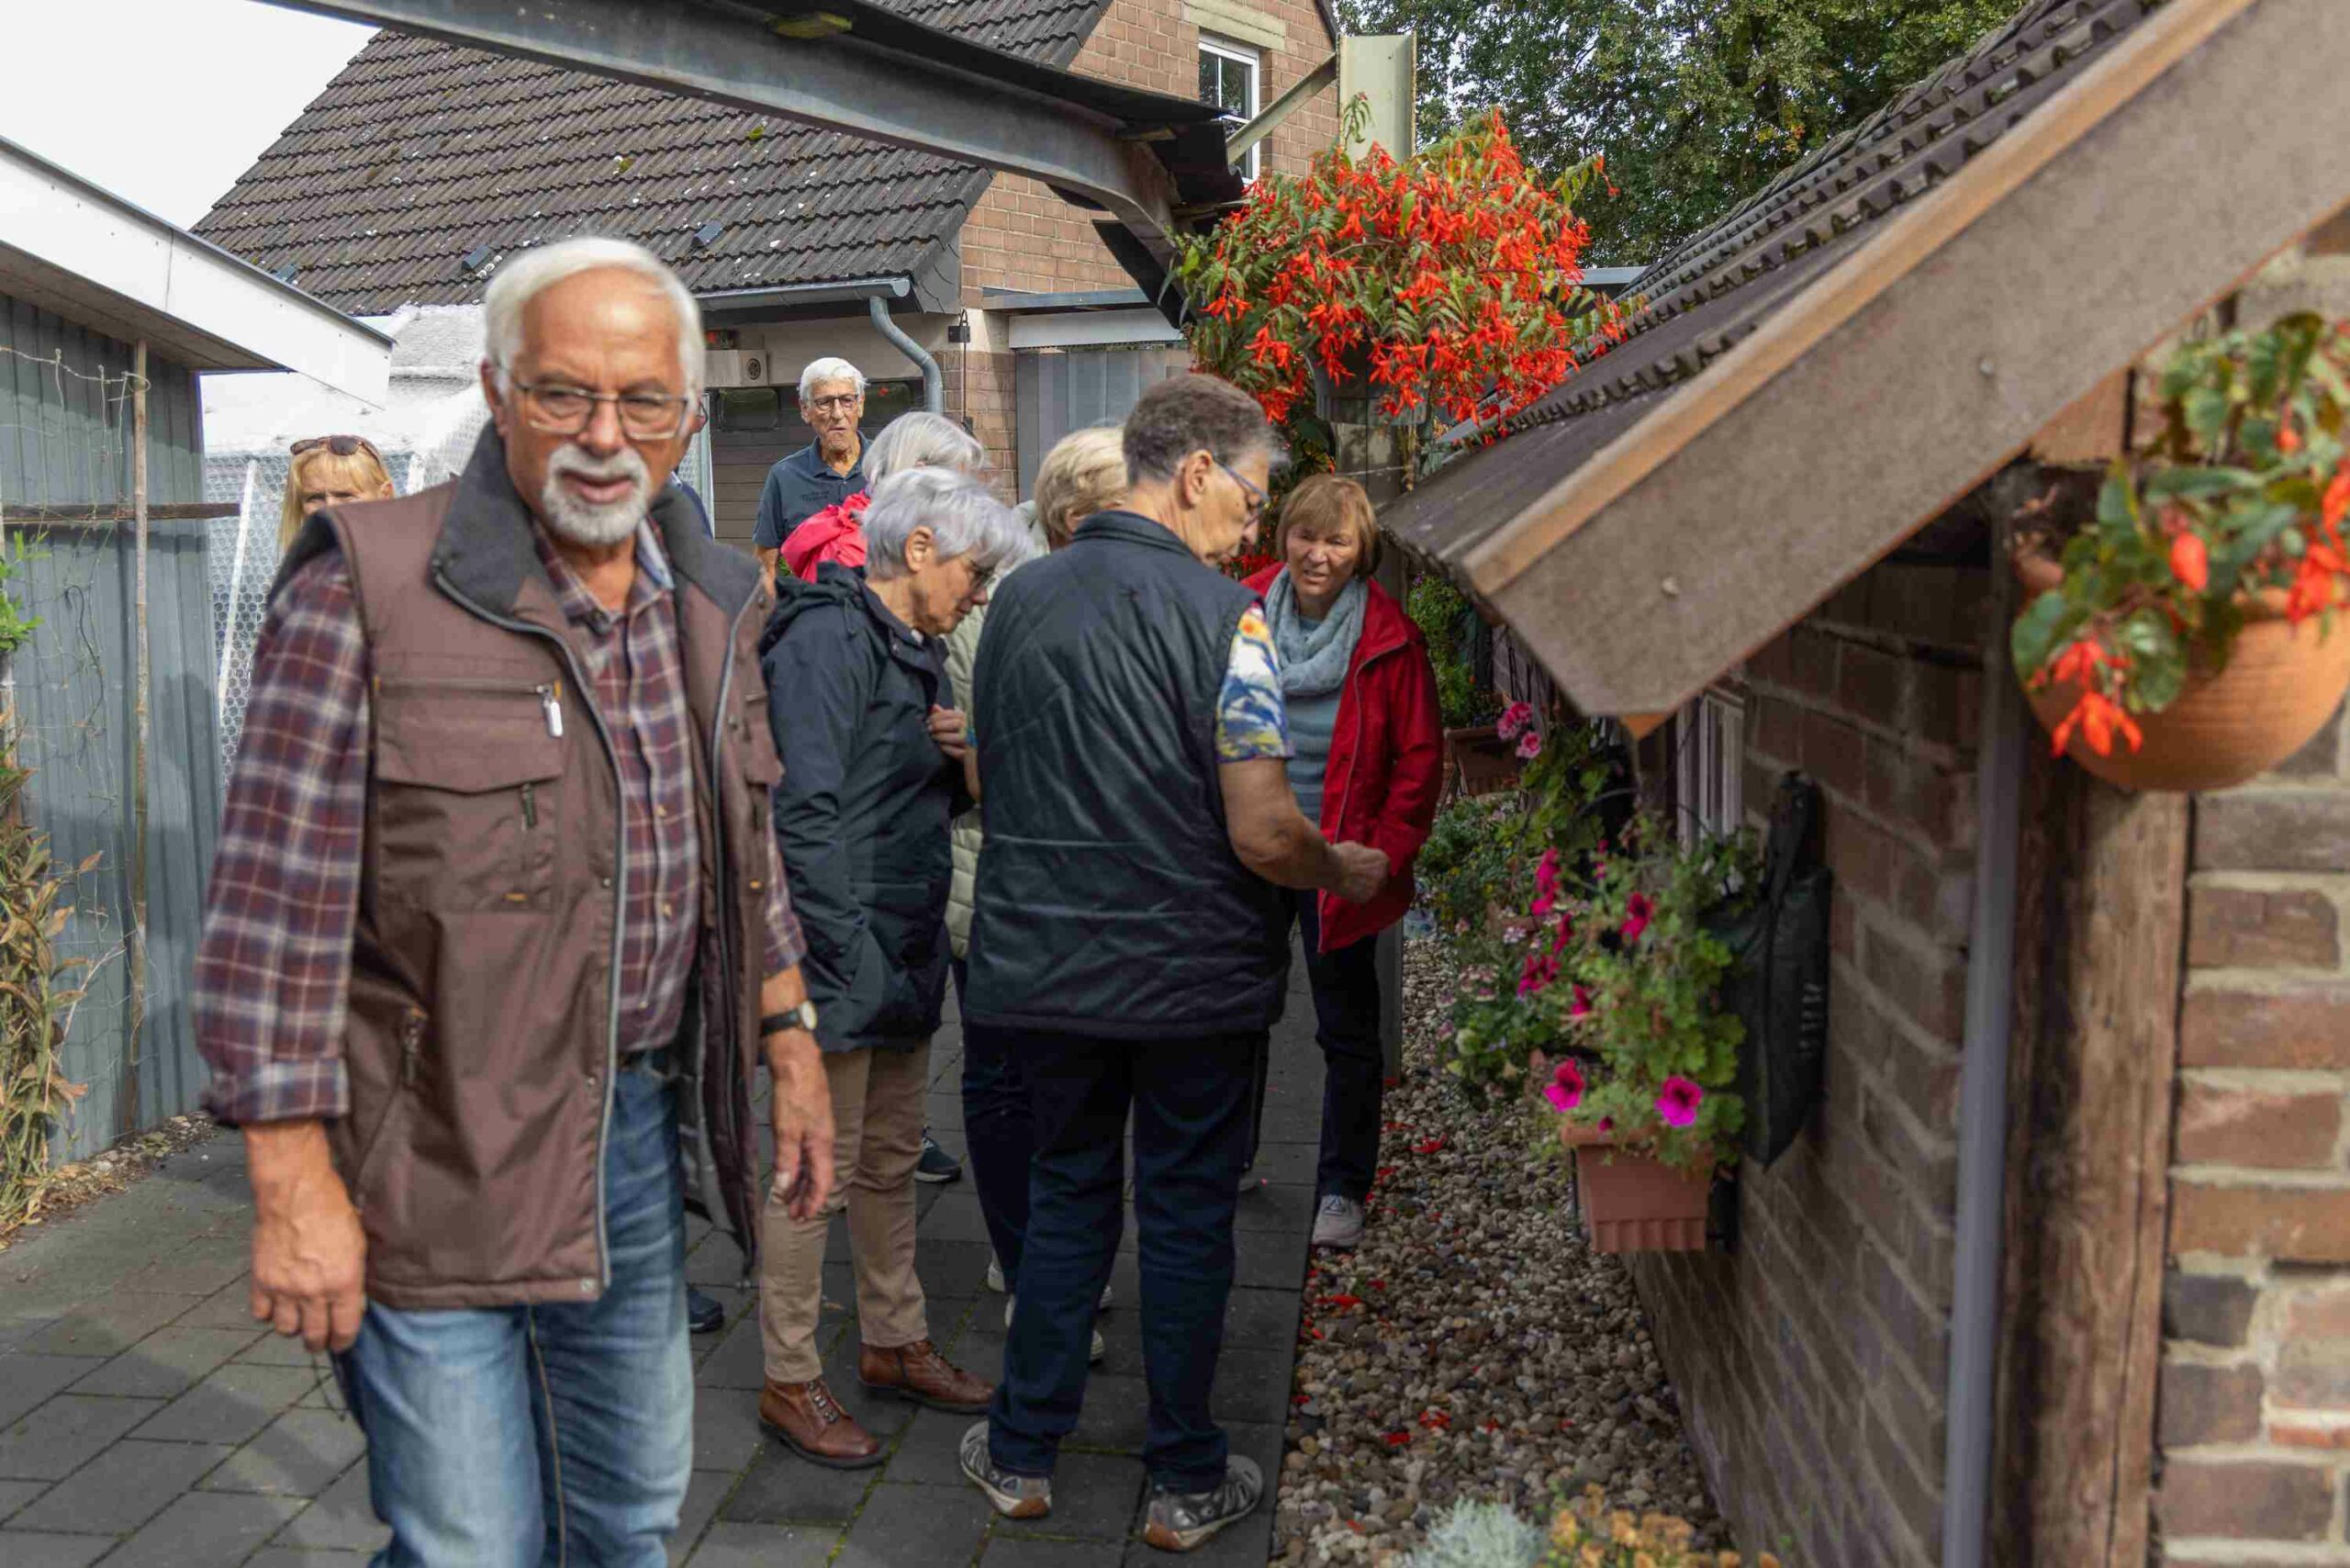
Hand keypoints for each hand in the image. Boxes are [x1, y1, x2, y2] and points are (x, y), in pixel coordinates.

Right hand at [245, 1122, 367, 1351]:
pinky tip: (276, 1305)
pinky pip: (262, 1313)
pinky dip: (268, 1313)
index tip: (341, 1345)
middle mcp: (314, 1292)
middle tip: (319, 1342)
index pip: (344, 1329)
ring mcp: (284, 1289)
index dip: (343, 1342)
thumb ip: (355, 1279)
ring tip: (298, 1322)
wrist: (296, 1194)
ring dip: (293, 1329)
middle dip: (318, 1343)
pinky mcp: (261, 1281)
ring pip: (286, 1329)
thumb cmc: (334, 1213)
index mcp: (343, 1283)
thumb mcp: (358, 1245)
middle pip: (314, 1336)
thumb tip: (353, 1305)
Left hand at [766, 1030, 835, 1222]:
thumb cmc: (794, 1091)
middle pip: (819, 1176)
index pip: (823, 1183)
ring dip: (801, 1183)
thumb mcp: (786, 1129)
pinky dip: (797, 1166)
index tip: (802, 1217)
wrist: (797, 1060)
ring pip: (812, 1165)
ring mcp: (817, 1130)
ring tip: (788, 1198)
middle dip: (807, 1198)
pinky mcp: (809, 1121)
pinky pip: (806, 1152)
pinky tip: (789, 1169)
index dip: (813, 1202)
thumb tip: (784, 1188)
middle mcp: (823, 1140)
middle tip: (793, 1214)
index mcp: (821, 1144)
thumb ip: (787, 1160)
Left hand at [927, 706, 968, 761]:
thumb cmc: (957, 734)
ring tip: (933, 737)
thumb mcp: (952, 723)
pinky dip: (948, 748)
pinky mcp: (969, 755)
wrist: (968, 753)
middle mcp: (971, 729)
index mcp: (967, 719)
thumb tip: (934, 706)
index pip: (953, 714)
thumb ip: (943, 715)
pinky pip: (959, 752)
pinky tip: (940, 746)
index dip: (938, 716)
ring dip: (943, 736)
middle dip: (940, 725)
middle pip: (957, 724)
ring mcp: (971, 742)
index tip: (928, 720)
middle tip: (929, 728)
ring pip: (959, 738)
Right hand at [1329, 841, 1390, 904]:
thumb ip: (1366, 854)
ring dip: (1365, 886)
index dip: (1373, 867)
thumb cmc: (1340, 854)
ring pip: (1373, 888)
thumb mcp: (1357, 847)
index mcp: (1384, 860)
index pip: (1383, 866)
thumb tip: (1365, 857)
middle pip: (1381, 878)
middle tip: (1358, 876)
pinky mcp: (1366, 898)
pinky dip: (1358, 894)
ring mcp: (1376, 887)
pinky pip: (1364, 896)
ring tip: (1352, 882)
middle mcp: (1383, 874)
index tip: (1364, 867)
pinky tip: (1349, 888)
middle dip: (1371, 877)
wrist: (1328, 867)